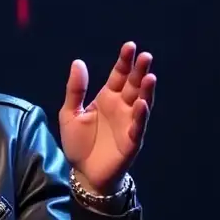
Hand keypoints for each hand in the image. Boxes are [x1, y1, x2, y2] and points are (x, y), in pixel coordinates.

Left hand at [59, 42, 155, 194]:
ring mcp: (129, 123)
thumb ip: (75, 90)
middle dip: (139, 71)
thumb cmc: (79, 144)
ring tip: (149, 76)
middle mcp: (122, 107)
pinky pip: (138, 126)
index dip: (124, 61)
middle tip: (145, 56)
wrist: (83, 173)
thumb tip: (78, 62)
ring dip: (146, 91)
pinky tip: (141, 104)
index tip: (129, 46)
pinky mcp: (132, 141)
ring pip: (141, 103)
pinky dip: (140, 116)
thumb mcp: (70, 114)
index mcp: (107, 98)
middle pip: (133, 85)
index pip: (119, 75)